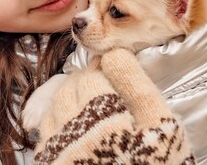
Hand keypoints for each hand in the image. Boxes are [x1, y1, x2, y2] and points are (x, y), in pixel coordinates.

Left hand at [34, 48, 195, 164]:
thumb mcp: (160, 127)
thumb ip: (136, 86)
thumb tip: (114, 54)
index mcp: (101, 115)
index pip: (92, 75)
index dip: (103, 68)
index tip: (112, 68)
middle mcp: (73, 130)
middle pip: (70, 90)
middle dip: (86, 83)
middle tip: (104, 86)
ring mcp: (60, 151)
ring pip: (54, 110)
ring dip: (69, 102)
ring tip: (92, 108)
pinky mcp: (53, 164)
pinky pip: (46, 137)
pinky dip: (57, 126)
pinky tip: (76, 131)